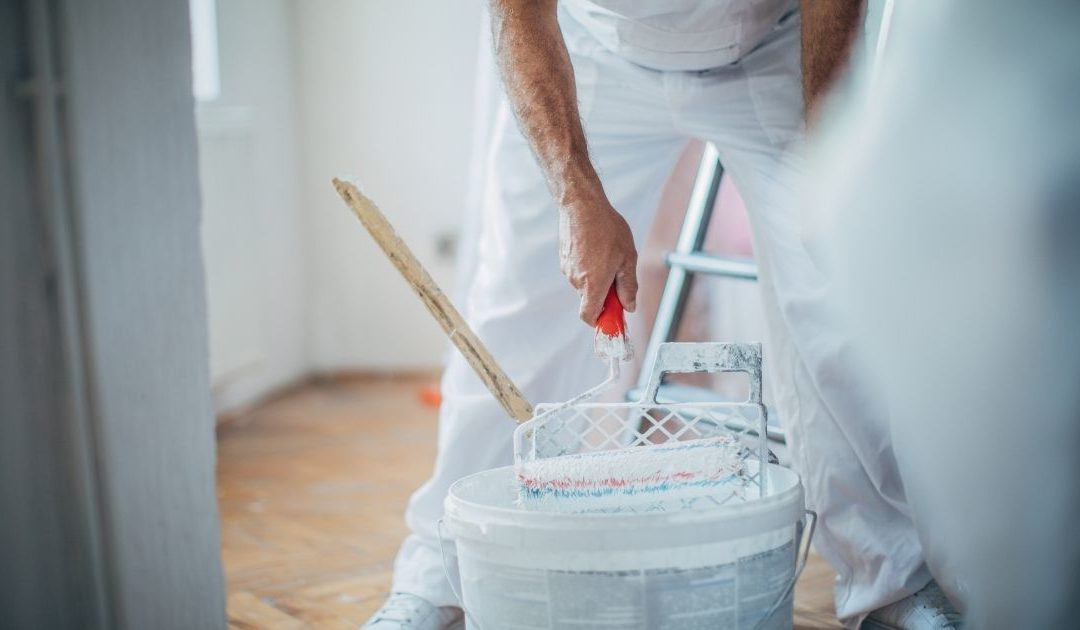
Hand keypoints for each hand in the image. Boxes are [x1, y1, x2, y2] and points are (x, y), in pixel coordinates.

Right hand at [558, 199, 637, 323]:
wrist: (582, 205)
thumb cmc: (607, 229)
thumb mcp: (627, 258)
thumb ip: (628, 286)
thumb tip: (629, 306)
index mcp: (592, 284)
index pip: (589, 316)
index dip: (600, 320)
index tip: (613, 315)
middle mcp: (576, 280)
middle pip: (589, 299)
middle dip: (603, 294)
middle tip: (618, 276)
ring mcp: (567, 269)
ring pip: (584, 284)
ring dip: (596, 278)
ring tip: (608, 255)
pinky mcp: (564, 258)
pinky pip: (578, 271)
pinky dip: (588, 266)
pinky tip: (596, 248)